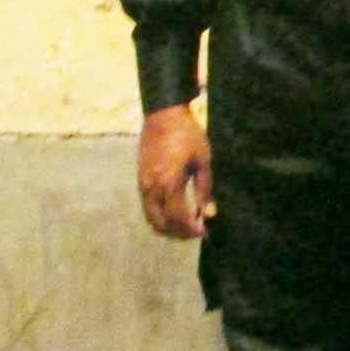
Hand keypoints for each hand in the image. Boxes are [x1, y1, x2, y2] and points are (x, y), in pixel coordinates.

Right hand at [138, 104, 215, 238]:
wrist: (163, 117)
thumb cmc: (188, 136)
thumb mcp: (203, 161)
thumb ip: (205, 189)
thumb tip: (209, 214)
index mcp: (169, 182)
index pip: (178, 218)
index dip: (192, 229)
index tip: (205, 232)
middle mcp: (152, 187)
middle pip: (162, 224)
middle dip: (179, 233)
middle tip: (197, 232)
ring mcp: (142, 185)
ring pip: (151, 219)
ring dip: (168, 227)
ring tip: (187, 226)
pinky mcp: (140, 182)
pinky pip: (148, 208)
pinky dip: (160, 217)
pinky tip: (175, 213)